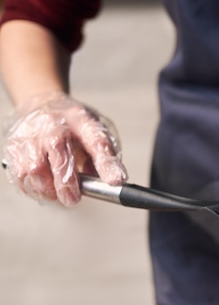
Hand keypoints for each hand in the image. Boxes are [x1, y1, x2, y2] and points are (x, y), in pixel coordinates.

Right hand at [3, 92, 126, 205]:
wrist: (42, 105)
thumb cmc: (74, 126)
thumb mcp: (96, 133)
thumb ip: (104, 157)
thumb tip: (108, 183)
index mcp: (83, 120)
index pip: (97, 141)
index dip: (107, 164)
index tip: (117, 181)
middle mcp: (55, 124)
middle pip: (59, 150)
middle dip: (67, 182)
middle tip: (73, 199)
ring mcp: (32, 134)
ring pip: (35, 168)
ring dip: (48, 188)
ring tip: (58, 191)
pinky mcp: (15, 146)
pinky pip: (21, 175)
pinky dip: (34, 188)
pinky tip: (44, 185)